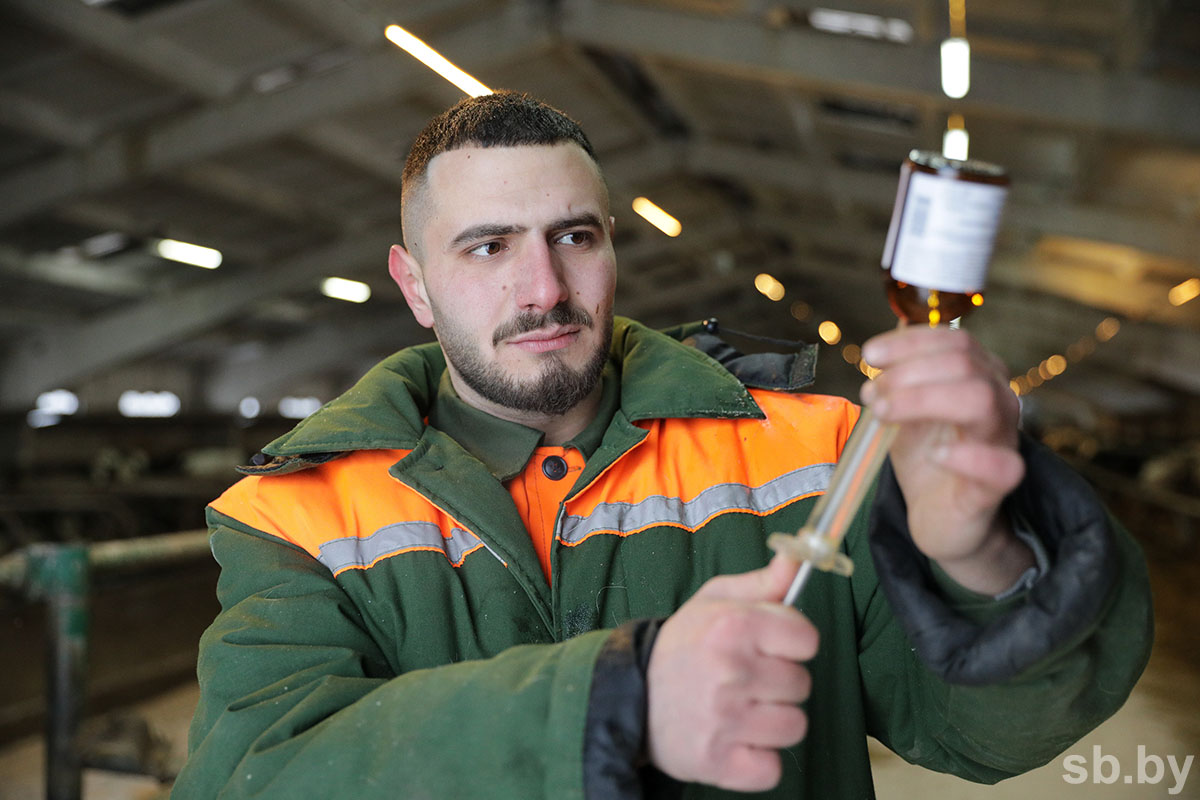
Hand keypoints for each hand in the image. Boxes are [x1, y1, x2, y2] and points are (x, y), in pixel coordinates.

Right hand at [645, 554, 817, 791]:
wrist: (628, 697)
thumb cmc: (680, 647)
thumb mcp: (713, 602)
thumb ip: (762, 583)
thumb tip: (796, 557)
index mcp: (734, 625)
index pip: (807, 638)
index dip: (790, 643)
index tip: (767, 647)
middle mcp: (731, 670)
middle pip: (801, 683)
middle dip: (778, 682)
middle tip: (743, 680)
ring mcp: (726, 720)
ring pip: (794, 726)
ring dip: (771, 723)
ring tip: (740, 711)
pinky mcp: (719, 762)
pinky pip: (772, 769)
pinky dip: (757, 761)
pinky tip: (735, 742)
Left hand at [861, 326, 1032, 593]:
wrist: (941, 516)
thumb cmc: (927, 455)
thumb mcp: (905, 411)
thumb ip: (897, 381)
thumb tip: (879, 354)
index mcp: (979, 377)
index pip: (956, 341)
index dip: (910, 343)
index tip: (871, 356)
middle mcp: (999, 402)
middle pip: (965, 363)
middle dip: (908, 373)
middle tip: (872, 395)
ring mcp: (1002, 441)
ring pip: (981, 400)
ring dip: (922, 399)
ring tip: (884, 414)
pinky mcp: (999, 485)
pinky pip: (1002, 465)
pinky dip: (966, 456)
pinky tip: (935, 455)